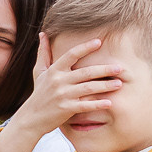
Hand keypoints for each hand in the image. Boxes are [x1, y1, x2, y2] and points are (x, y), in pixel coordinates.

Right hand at [0, 35, 122, 151]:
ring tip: (119, 84)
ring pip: (88, 88)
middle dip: (104, 70)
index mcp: (54, 70)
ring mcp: (63, 95)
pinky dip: (97, 104)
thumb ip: (43, 52)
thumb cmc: (39, 93)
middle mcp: (58, 81)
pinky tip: (109, 102)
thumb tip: (43, 34)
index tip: (99, 42)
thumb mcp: (38, 72)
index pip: (71, 55)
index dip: (85, 47)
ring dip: (105, 86)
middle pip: (85, 72)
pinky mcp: (66, 109)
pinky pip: (85, 105)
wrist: (31, 118)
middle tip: (120, 67)